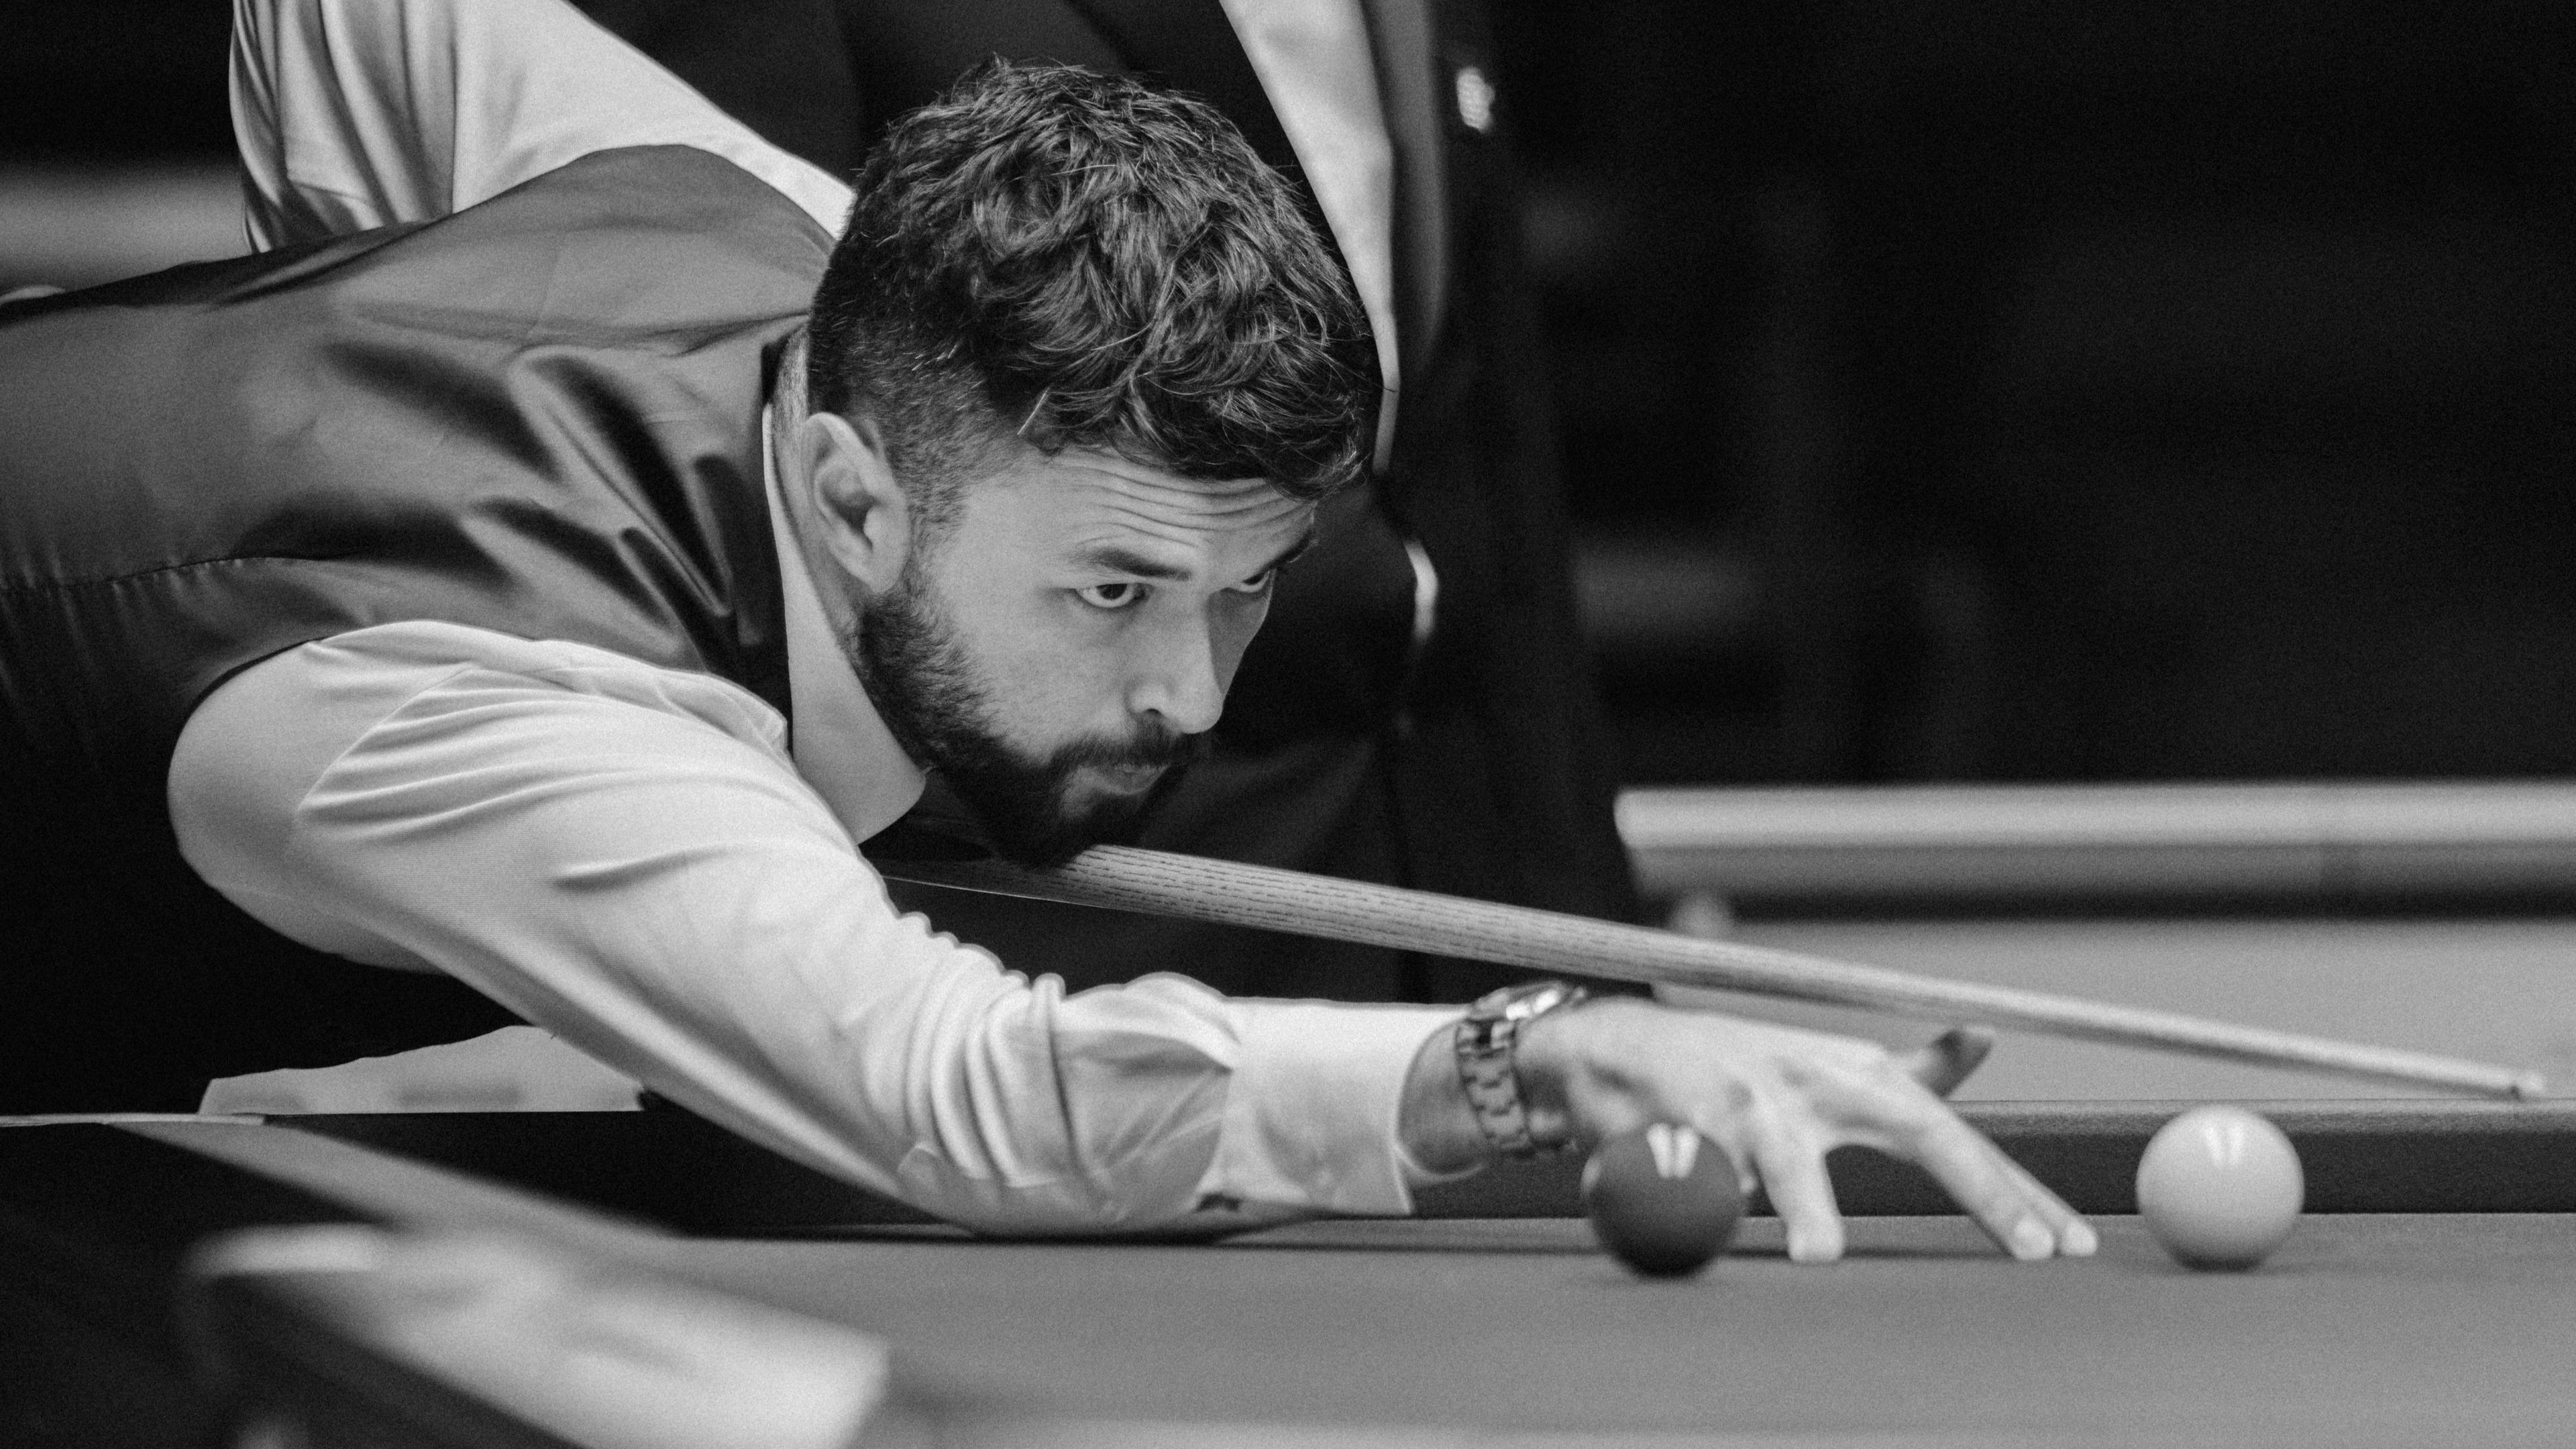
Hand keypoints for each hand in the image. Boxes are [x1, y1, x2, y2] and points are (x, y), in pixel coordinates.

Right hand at [1403, 999, 2094, 1264]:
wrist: (1623, 1050)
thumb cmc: (1740, 1071)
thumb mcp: (1831, 1068)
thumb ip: (1908, 1072)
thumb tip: (1982, 1038)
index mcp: (1858, 1074)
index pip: (1955, 1134)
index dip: (2016, 1190)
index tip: (2071, 1244)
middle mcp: (1815, 1078)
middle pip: (1914, 1130)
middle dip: (1977, 1189)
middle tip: (2025, 1248)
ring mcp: (1748, 1098)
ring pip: (1791, 1162)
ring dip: (1807, 1209)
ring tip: (1820, 1255)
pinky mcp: (1683, 1118)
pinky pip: (1709, 1176)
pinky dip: (1709, 1201)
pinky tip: (1708, 1215)